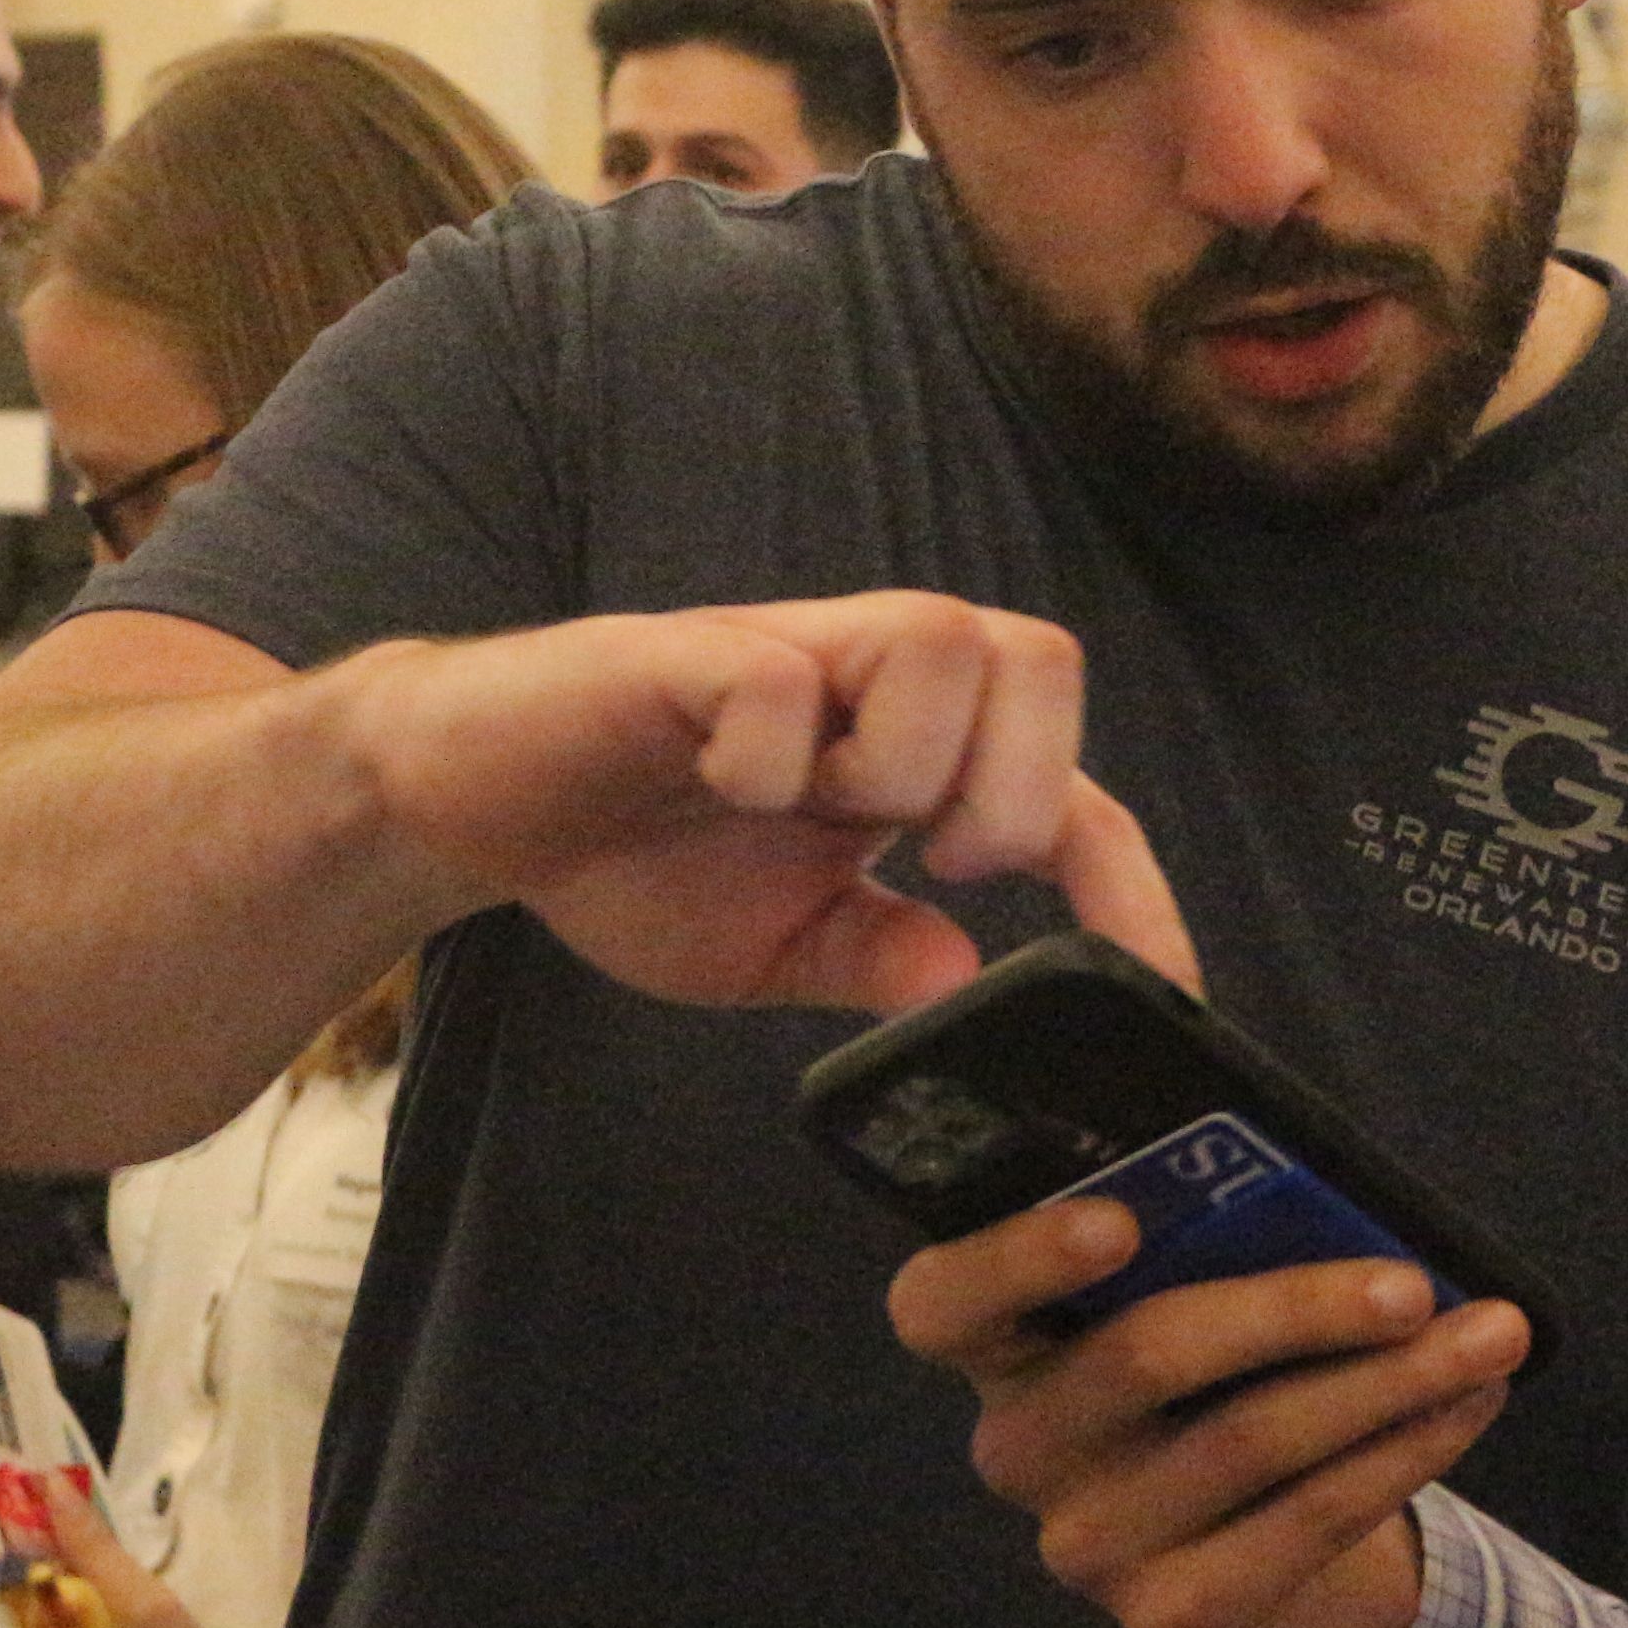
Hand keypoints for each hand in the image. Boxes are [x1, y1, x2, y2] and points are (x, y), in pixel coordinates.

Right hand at [349, 595, 1199, 1016]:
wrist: (468, 805)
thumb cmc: (635, 857)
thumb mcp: (778, 945)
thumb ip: (878, 957)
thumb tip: (970, 987)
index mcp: (913, 749)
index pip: (1075, 793)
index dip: (1129, 887)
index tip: (1159, 991)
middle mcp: (867, 677)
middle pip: (1039, 657)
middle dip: (1021, 784)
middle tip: (947, 862)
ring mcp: (782, 654)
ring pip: (938, 636)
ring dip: (911, 755)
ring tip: (830, 817)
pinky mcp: (680, 655)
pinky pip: (776, 671)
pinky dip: (774, 745)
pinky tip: (726, 785)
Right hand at [889, 1198, 1528, 1627]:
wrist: (1264, 1560)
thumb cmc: (1224, 1380)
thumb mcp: (1193, 1298)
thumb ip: (1200, 1225)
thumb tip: (1266, 1112)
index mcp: (1000, 1346)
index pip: (942, 1301)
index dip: (1017, 1257)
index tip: (1117, 1221)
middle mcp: (1022, 1451)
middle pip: (1145, 1359)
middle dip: (1295, 1310)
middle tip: (1411, 1284)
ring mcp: (1090, 1545)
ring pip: (1250, 1440)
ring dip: (1389, 1381)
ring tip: (1493, 1333)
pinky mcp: (1172, 1615)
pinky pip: (1307, 1518)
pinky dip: (1405, 1450)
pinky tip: (1470, 1402)